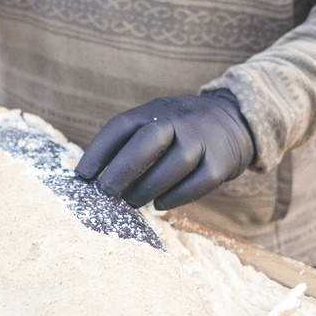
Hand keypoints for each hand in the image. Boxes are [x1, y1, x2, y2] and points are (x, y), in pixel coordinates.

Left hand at [74, 90, 254, 209]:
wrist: (234, 120)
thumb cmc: (178, 130)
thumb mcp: (154, 121)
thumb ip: (128, 143)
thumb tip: (92, 178)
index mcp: (154, 110)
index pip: (120, 126)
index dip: (97, 152)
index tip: (81, 176)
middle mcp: (179, 121)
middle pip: (148, 142)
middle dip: (122, 169)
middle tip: (104, 192)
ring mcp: (203, 140)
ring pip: (174, 165)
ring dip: (147, 187)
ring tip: (130, 201)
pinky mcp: (222, 162)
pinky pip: (198, 183)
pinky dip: (175, 197)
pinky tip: (159, 205)